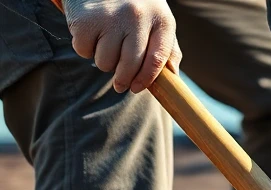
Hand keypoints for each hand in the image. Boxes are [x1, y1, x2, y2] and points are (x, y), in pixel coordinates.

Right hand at [65, 0, 181, 93]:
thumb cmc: (132, 5)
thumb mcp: (156, 19)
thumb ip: (166, 47)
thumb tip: (173, 76)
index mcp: (160, 19)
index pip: (158, 59)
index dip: (148, 79)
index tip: (138, 88)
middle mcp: (137, 16)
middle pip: (131, 65)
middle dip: (124, 80)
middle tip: (120, 85)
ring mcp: (110, 17)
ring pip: (106, 62)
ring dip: (104, 61)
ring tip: (105, 45)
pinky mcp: (85, 19)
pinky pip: (84, 51)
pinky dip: (85, 48)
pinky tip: (91, 33)